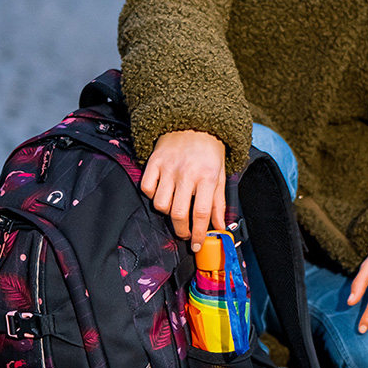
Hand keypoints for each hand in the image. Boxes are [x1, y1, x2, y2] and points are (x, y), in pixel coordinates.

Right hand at [141, 131, 225, 250]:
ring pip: (160, 204)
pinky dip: (152, 194)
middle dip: (181, 231)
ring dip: (167, 212)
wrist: (194, 121)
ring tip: (176, 207)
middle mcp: (187, 174)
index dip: (199, 234)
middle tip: (186, 233)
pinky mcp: (154, 162)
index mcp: (208, 177)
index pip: (202, 213)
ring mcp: (168, 168)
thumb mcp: (221, 175)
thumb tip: (219, 228)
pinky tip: (162, 191)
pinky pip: (146, 188)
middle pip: (178, 214)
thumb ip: (219, 203)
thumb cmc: (209, 151)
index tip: (197, 245)